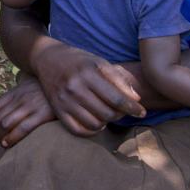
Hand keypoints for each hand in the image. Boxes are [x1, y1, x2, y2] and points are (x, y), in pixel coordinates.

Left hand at [0, 76, 56, 147]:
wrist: (66, 83)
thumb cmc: (47, 87)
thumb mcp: (30, 83)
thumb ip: (20, 87)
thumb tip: (15, 87)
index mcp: (14, 93)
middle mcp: (19, 99)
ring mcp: (30, 106)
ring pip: (5, 124)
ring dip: (0, 137)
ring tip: (3, 143)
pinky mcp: (42, 114)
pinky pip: (22, 128)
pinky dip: (12, 138)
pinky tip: (9, 144)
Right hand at [30, 41, 144, 133]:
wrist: (48, 59)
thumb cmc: (79, 61)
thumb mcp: (100, 62)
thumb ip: (119, 79)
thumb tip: (136, 99)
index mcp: (87, 73)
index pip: (116, 98)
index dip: (132, 108)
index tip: (141, 112)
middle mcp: (74, 87)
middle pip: (106, 113)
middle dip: (120, 114)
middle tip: (122, 110)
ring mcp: (64, 100)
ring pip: (94, 124)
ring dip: (106, 122)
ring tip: (108, 114)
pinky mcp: (57, 110)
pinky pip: (78, 130)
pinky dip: (91, 130)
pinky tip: (96, 122)